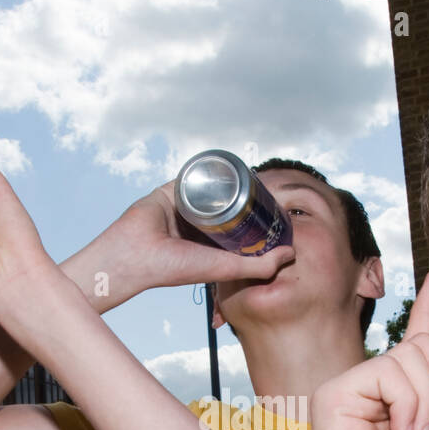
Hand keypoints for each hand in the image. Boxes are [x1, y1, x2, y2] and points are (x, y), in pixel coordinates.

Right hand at [68, 182, 293, 310]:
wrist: (137, 253)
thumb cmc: (176, 267)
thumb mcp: (226, 269)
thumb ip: (258, 266)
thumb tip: (291, 254)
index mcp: (208, 246)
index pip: (238, 228)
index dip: (256, 219)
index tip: (275, 210)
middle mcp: (197, 226)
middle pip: (228, 206)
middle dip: (246, 196)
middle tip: (268, 187)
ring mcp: (184, 207)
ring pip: (212, 189)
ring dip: (228, 180)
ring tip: (250, 172)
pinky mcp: (171, 189)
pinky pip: (192, 174)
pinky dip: (206, 168)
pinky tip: (225, 161)